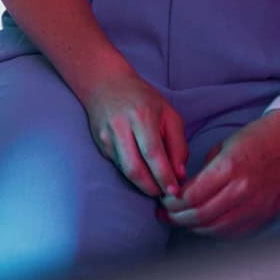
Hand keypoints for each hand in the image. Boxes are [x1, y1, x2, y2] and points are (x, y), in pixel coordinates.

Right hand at [78, 70, 187, 199]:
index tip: (175, 192)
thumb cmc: (143, 98)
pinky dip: (133, 174)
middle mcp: (120, 127)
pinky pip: (118, 165)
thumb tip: (179, 174)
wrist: (105, 83)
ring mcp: (106, 136)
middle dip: (152, 188)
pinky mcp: (100, 143)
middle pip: (135, 168)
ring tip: (157, 188)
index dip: (164, 176)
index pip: (153, 153)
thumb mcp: (169, 114)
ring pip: (125, 171)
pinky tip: (143, 172)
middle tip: (166, 195)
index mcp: (141, 116)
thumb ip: (178, 144)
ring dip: (143, 185)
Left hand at [161, 110, 279, 238]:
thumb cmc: (255, 139)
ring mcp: (255, 206)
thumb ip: (203, 172)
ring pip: (215, 228)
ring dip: (192, 227)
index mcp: (229, 168)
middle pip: (200, 215)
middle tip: (164, 213)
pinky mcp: (264, 216)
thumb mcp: (222, 147)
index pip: (191, 196)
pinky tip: (203, 225)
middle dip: (176, 217)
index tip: (162, 199)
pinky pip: (233, 233)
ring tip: (180, 220)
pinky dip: (214, 232)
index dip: (171, 202)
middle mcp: (242, 190)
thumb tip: (182, 192)